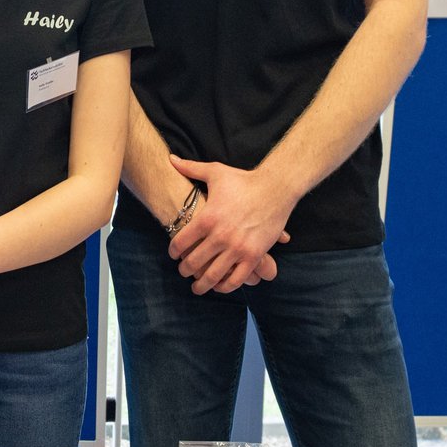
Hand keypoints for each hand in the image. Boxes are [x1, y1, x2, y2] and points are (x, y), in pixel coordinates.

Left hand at [167, 155, 293, 294]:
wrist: (276, 188)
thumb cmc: (244, 180)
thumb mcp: (215, 172)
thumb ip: (190, 168)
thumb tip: (170, 159)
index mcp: (207, 218)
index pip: (181, 242)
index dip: (174, 251)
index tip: (173, 254)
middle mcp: (220, 236)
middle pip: (194, 261)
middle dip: (185, 269)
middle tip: (183, 271)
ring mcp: (238, 248)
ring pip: (213, 275)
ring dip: (202, 284)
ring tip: (197, 287)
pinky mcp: (254, 256)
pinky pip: (237, 278)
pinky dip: (226, 286)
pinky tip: (220, 287)